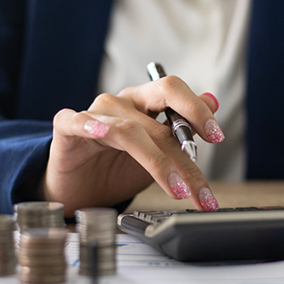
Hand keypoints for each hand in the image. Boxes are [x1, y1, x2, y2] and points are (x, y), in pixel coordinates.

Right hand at [37, 76, 224, 215]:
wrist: (77, 190)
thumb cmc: (114, 169)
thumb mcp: (156, 154)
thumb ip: (181, 130)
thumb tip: (213, 100)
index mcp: (143, 103)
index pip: (173, 92)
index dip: (197, 110)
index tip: (217, 137)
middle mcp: (120, 103)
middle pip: (158, 115)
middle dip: (185, 153)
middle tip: (200, 185)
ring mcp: (93, 114)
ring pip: (129, 129)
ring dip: (157, 162)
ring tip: (178, 191)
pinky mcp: (66, 128)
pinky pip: (77, 121)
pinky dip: (90, 126)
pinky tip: (101, 135)